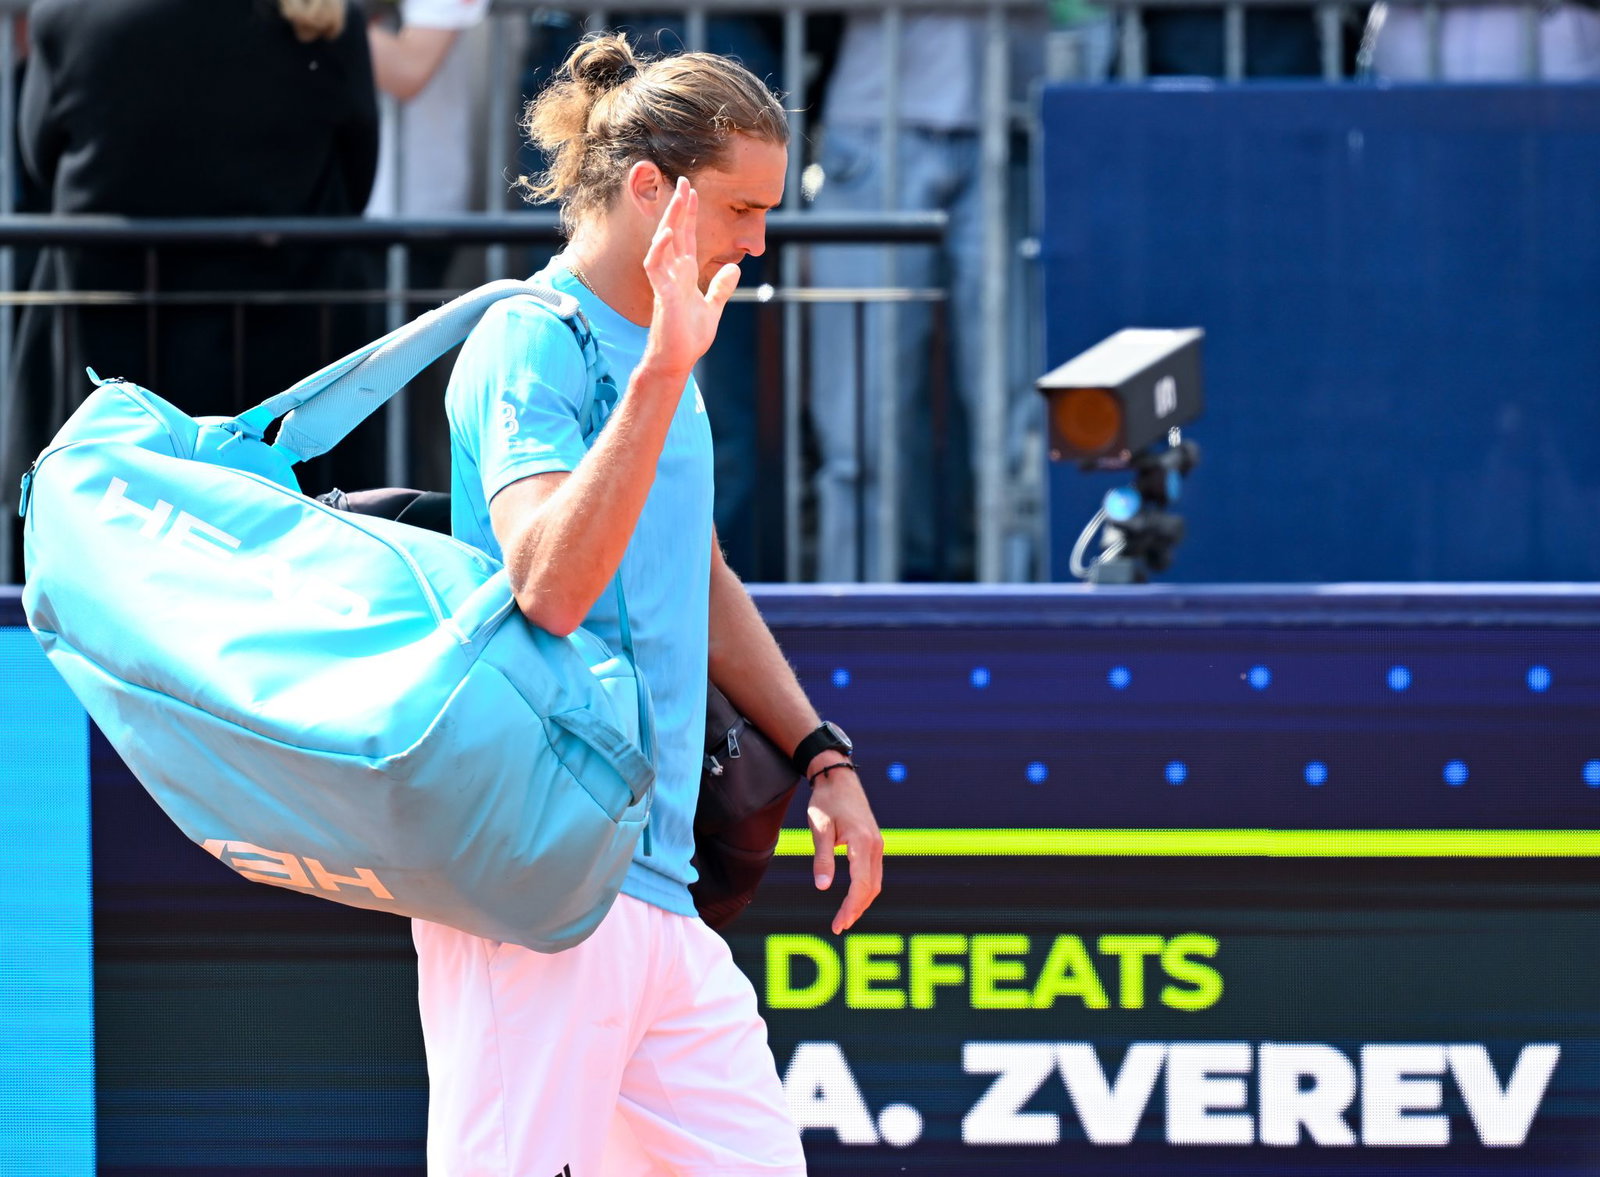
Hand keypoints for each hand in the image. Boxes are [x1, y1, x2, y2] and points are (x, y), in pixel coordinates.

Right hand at [640, 177, 739, 378]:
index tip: (692, 191)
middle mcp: (672, 274)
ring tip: (677, 200)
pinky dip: (661, 250)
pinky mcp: (663, 295)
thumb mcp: (712, 308)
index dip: (689, 215)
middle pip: (674, 233)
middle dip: (679, 208)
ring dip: (669, 221)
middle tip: (683, 181)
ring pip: (663, 245)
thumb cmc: (688, 338)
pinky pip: (656, 267)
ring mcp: (665, 283)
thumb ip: (720, 288)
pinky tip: (668, 234)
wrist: (676, 361)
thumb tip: (734, 268)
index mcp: (683, 275)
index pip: (686, 238)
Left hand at [806, 766, 883, 934]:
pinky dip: (865, 889)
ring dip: (862, 902)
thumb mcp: (819, 829)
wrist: (838, 777)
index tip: (838, 924)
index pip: (861, 885)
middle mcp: (875, 845)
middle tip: (839, 926)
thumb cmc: (826, 801)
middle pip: (871, 888)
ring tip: (845, 918)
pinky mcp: (874, 843)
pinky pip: (874, 873)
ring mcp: (877, 844)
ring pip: (875, 882)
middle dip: (856, 910)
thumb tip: (823, 887)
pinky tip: (853, 898)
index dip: (850, 908)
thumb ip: (822, 858)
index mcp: (862, 842)